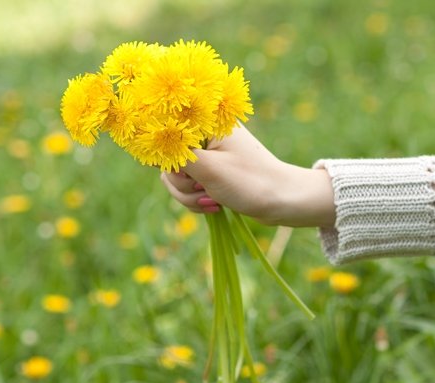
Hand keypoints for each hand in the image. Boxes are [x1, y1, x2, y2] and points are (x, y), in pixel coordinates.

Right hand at [160, 124, 335, 227]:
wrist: (284, 202)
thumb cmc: (250, 181)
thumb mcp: (208, 169)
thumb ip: (176, 154)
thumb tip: (151, 140)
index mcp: (207, 123)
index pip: (167, 130)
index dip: (167, 154)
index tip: (182, 172)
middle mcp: (206, 135)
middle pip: (168, 159)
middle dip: (182, 183)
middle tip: (204, 189)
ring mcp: (209, 155)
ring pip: (176, 177)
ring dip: (189, 195)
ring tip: (212, 202)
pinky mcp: (211, 173)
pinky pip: (189, 187)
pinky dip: (197, 200)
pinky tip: (215, 206)